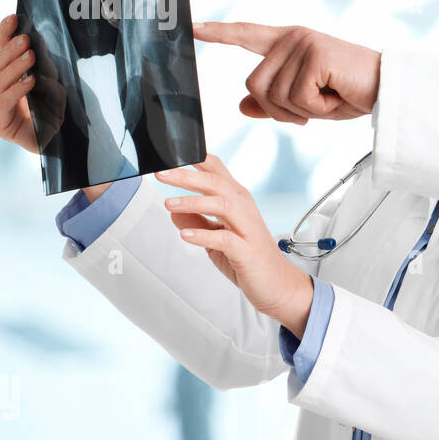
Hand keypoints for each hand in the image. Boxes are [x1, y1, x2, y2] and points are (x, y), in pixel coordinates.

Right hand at [0, 13, 65, 151]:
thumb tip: (40, 44)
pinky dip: (19, 89)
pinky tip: (30, 81)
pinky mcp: (2, 124)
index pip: (5, 52)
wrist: (60, 142)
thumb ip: (47, 68)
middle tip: (26, 38)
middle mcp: (4, 88)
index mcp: (13, 76)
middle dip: (12, 49)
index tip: (13, 18)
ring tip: (30, 55)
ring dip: (17, 66)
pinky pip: (7, 101)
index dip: (5, 34)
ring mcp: (1, 106)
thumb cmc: (56, 112)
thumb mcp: (56, 85)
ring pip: (1, 80)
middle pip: (0, 63)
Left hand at [156, 153, 314, 335]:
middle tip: (161, 174)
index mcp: (237, 200)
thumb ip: (198, 221)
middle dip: (186, 176)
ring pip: (222, 204)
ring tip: (169, 204)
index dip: (196, 160)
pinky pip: (224, 238)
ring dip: (193, 202)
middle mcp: (244, 209)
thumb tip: (174, 210)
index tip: (172, 154)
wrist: (276, 285)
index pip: (217, 172)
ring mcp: (247, 228)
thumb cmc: (248, 258)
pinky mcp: (246, 250)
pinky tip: (185, 235)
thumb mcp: (216, 238)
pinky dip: (203, 235)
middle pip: (216, 183)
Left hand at [193, 21, 380, 123]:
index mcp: (289, 42)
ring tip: (329, 99)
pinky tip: (336, 96)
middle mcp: (292, 37)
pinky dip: (317, 108)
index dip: (219, 33)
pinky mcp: (314, 54)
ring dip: (301, 111)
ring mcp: (302, 43)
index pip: (247, 35)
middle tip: (313, 108)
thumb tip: (241, 106)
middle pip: (254, 85)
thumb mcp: (308, 103)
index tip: (192, 28)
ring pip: (274, 96)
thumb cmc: (352, 93)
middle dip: (280, 110)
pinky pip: (297, 98)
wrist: (389, 89)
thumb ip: (274, 102)